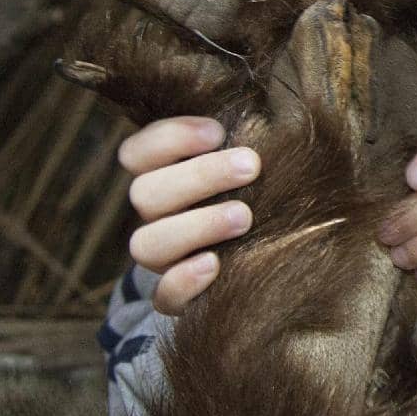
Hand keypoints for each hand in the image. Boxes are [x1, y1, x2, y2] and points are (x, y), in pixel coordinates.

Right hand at [121, 116, 259, 314]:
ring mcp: (164, 259)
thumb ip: (252, 141)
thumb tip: (279, 115)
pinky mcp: (177, 299)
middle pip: (146, 194)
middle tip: (251, 165)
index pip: (137, 153)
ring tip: (245, 216)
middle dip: (199, 176)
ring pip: (146, 244)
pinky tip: (215, 264)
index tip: (217, 130)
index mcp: (165, 177)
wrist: (271, 260)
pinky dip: (184, 281)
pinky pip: (163, 297)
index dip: (169, 138)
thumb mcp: (255, 164)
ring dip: (196, 226)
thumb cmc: (266, 193)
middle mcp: (157, 217)